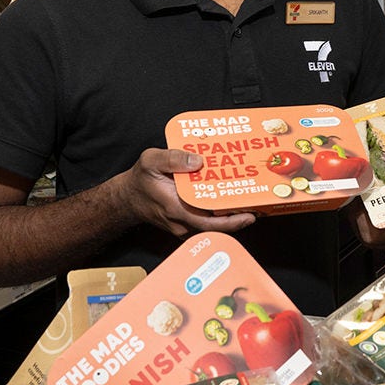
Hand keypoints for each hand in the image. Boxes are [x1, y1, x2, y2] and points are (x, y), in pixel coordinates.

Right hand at [117, 148, 256, 237]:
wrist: (127, 199)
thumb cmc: (139, 181)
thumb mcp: (151, 161)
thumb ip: (173, 158)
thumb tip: (198, 161)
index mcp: (177, 209)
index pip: (209, 222)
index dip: (231, 222)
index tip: (249, 215)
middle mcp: (183, 223)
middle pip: (217, 226)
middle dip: (238, 218)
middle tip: (258, 205)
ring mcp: (185, 226)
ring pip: (213, 225)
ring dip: (231, 216)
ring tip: (249, 202)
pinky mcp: (186, 224)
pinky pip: (207, 222)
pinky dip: (220, 214)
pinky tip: (231, 202)